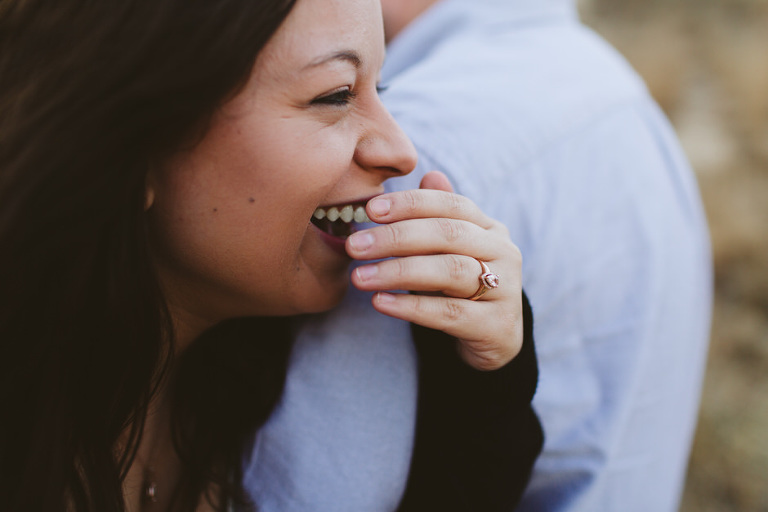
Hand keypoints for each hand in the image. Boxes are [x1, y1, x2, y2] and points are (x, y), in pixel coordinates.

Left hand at [346, 171, 522, 370]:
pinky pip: (449, 313)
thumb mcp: (452, 251)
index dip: (410, 204)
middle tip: (355, 246)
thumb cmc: (463, 288)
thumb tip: (429, 175)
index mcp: (490, 228)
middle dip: (396, 236)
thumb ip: (440, 217)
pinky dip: (411, 307)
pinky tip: (380, 302)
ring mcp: (504, 289)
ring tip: (359, 277)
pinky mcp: (495, 326)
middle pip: (448, 234)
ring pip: (449, 271)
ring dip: (399, 271)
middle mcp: (503, 253)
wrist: (495, 339)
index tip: (370, 210)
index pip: (450, 205)